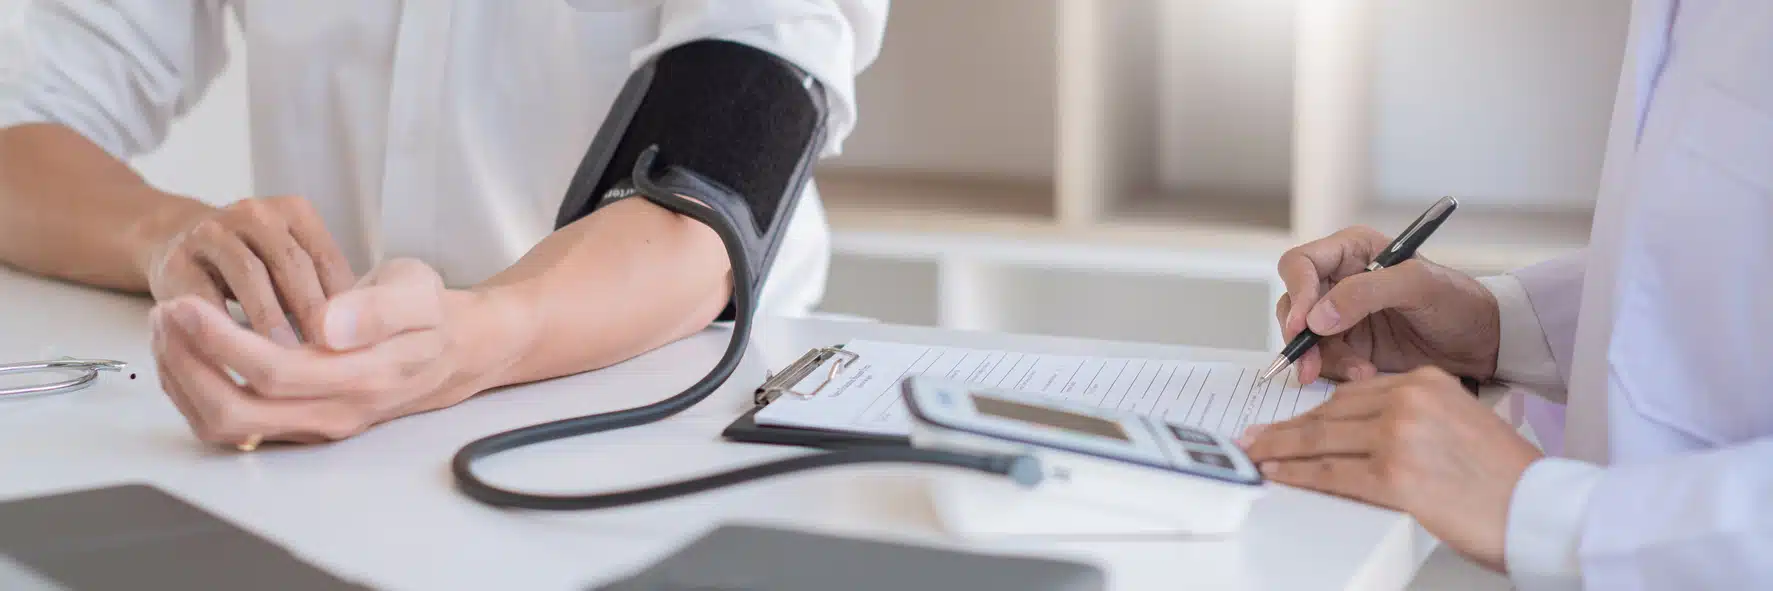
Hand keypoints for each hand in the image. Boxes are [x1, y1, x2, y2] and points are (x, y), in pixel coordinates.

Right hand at [143, 196, 354, 345]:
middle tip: (328, 351)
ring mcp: (212, 233)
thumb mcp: (292, 267)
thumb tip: (363, 333)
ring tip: (288, 357)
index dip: (344, 301)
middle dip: (312, 311)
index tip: (357, 340)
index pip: (326, 257)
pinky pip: (202, 294)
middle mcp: (254, 214)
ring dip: (271, 318)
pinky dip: (221, 324)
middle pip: (292, 263)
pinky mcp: (177, 260)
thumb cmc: (253, 267)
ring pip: (249, 274)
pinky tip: (237, 352)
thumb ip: (323, 288)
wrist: (176, 246)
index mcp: (294, 213)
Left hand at [148, 258, 526, 444]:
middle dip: (186, 366)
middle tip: (165, 315)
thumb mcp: (418, 291)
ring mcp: (315, 426)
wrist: (453, 348)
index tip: (185, 304)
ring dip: (184, 381)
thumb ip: (378, 307)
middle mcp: (335, 413)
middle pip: (237, 414)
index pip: (275, 374)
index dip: (220, 343)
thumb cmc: (430, 314)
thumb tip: (330, 324)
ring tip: (167, 328)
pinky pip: (232, 424)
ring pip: (228, 426)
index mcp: (364, 379)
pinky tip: (187, 350)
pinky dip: (196, 390)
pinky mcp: (298, 425)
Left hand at [1241, 367, 1541, 571]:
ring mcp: (1399, 436)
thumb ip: (1413, 416)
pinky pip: (1329, 473)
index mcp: (1426, 381)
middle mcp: (1411, 400)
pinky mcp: (1394, 475)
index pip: (1352, 394)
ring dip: (1280, 450)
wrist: (1541, 509)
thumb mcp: (1459, 423)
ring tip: (1255, 456)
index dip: (1313, 411)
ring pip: (1321, 440)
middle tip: (1257, 438)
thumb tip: (1363, 429)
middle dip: (1287, 430)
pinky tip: (1278, 475)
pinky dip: (1297, 475)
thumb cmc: (1507, 478)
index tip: (1290, 422)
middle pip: (1330, 414)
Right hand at [1275, 226, 1499, 382]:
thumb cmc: (1458, 301)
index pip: (1301, 265)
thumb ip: (1365, 292)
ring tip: (1359, 372)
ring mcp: (1341, 316)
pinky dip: (1337, 371)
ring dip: (1322, 359)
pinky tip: (1365, 374)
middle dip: (1299, 336)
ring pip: (1304, 337)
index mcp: (1352, 251)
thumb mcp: (1418, 285)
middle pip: (1293, 304)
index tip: (1304, 326)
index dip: (1297, 293)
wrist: (1484, 342)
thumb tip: (1316, 318)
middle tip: (1309, 365)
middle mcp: (1339, 280)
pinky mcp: (1349, 346)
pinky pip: (1324, 359)